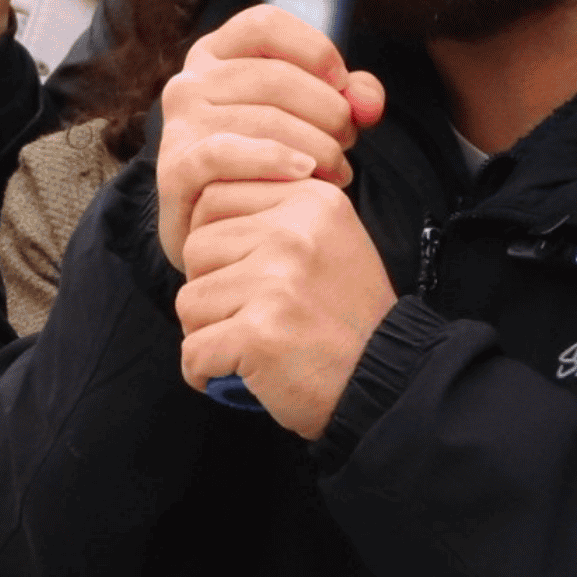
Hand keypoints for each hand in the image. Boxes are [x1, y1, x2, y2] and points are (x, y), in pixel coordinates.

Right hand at [155, 3, 385, 269]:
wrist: (223, 233)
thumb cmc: (270, 165)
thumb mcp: (308, 120)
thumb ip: (347, 98)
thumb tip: (368, 100)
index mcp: (216, 56)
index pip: (265, 24)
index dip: (314, 49)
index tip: (342, 85)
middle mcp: (189, 83)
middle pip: (276, 77)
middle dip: (329, 110)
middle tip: (348, 142)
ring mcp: (178, 126)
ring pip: (265, 119)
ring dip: (318, 147)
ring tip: (338, 171)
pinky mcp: (176, 169)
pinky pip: (228, 153)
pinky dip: (275, 161)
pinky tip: (305, 175)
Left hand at [174, 178, 394, 437]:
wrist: (386, 379)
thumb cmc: (350, 316)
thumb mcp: (331, 238)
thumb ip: (278, 214)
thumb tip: (204, 211)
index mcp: (310, 200)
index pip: (213, 197)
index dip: (216, 244)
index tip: (246, 273)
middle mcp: (294, 232)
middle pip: (195, 248)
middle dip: (209, 288)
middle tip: (249, 314)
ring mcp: (276, 281)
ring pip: (189, 300)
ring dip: (209, 332)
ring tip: (251, 343)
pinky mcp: (259, 332)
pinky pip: (193, 349)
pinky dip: (205, 371)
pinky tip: (239, 372)